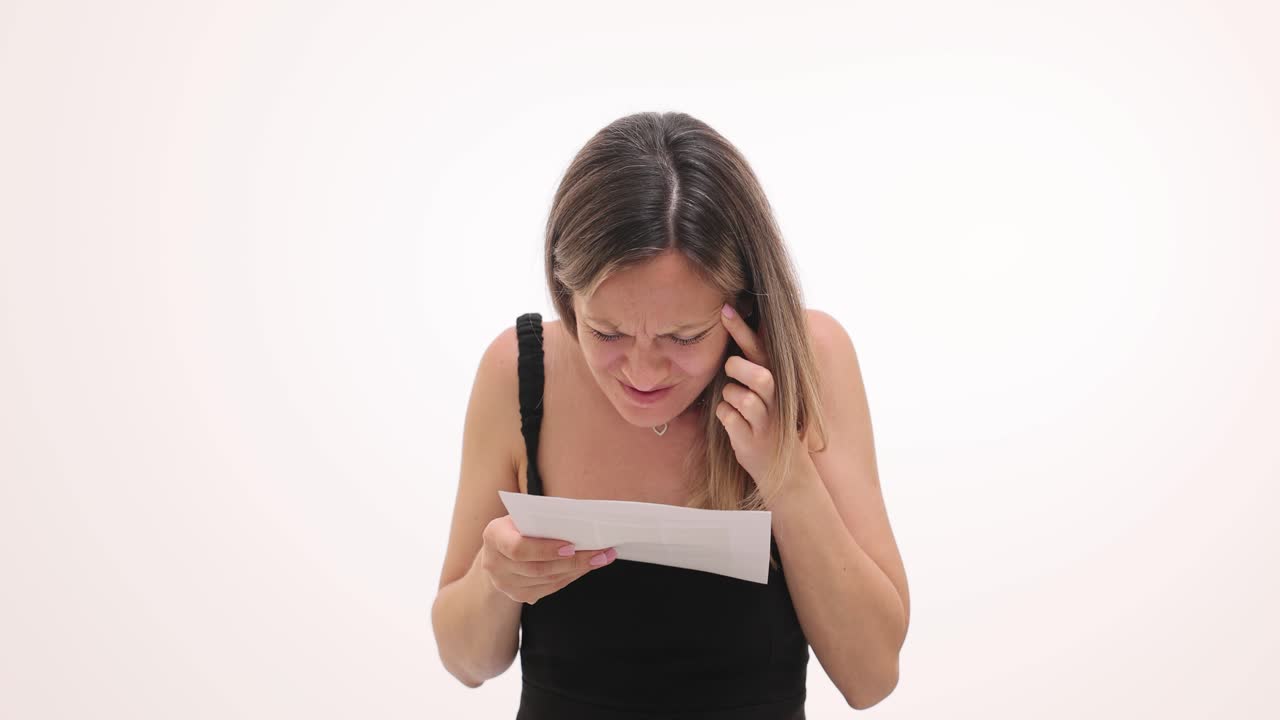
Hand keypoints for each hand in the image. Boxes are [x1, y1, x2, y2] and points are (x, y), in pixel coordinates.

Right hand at [478, 515, 616, 604]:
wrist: (497, 552)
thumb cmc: (516, 526)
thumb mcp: (521, 516)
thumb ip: (541, 520)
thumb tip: (580, 523)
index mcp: (493, 536)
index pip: (518, 548)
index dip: (545, 549)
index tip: (571, 546)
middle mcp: (494, 564)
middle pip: (538, 568)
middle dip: (573, 562)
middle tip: (601, 553)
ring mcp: (505, 584)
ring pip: (547, 581)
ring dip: (577, 570)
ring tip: (601, 558)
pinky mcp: (519, 596)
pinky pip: (550, 588)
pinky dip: (571, 577)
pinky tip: (586, 567)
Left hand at [714, 302, 803, 496]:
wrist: (786, 470)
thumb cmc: (770, 421)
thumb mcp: (768, 391)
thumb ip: (754, 365)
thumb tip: (737, 333)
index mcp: (778, 380)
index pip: (761, 349)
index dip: (743, 329)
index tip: (726, 309)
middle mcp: (777, 398)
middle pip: (755, 372)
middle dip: (736, 368)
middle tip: (733, 370)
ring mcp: (767, 420)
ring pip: (736, 395)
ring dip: (729, 398)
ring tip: (738, 406)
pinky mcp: (752, 439)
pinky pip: (726, 417)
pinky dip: (725, 417)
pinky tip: (737, 425)